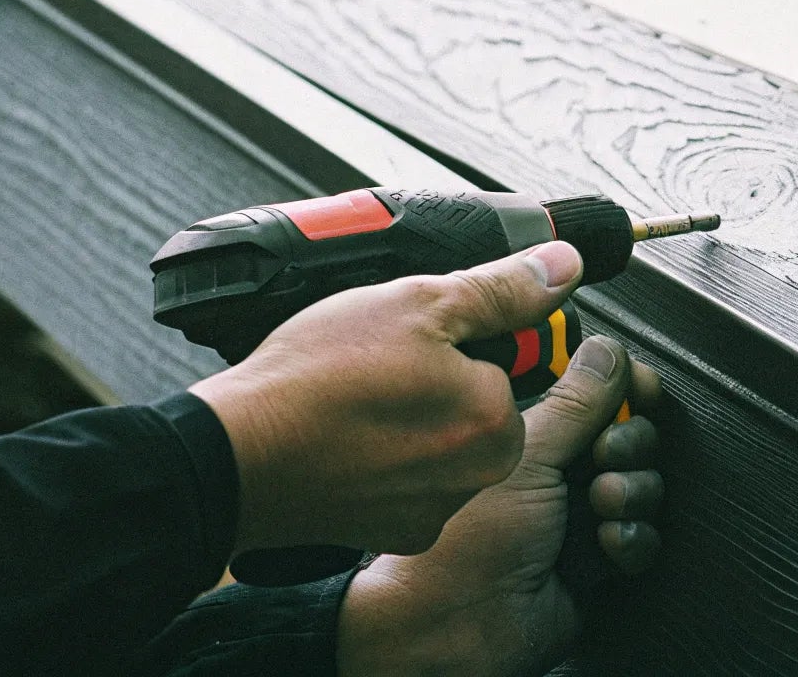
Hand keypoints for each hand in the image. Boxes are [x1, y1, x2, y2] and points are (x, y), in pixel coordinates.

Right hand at [189, 241, 586, 554]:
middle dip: (433, 378)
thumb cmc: (317, 381)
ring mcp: (430, 512)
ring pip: (435, 440)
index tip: (417, 337)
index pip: (506, 363)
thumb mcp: (416, 304)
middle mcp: (476, 478)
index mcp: (496, 422)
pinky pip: (400, 478)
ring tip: (350, 396)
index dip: (461, 337)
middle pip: (473, 404)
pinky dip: (375, 455)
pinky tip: (338, 434)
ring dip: (404, 415)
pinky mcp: (386, 532)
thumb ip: (500, 289)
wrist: (234, 458)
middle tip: (377, 361)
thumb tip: (563, 266)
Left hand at [337, 336, 666, 676]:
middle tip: (604, 455)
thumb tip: (607, 352)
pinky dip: (631, 537)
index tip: (638, 388)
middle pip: (630, 434)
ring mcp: (578, 516)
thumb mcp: (524, 456)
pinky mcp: (597, 560)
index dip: (624, 386)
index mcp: (531, 434)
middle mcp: (557, 471)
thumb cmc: (461, 546)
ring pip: (644, 483)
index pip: (595, 391)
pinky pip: (643, 536)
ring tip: (599, 504)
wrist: (456, 629)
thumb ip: (575, 402)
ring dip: (631, 491)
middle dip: (629, 442)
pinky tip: (605, 543)